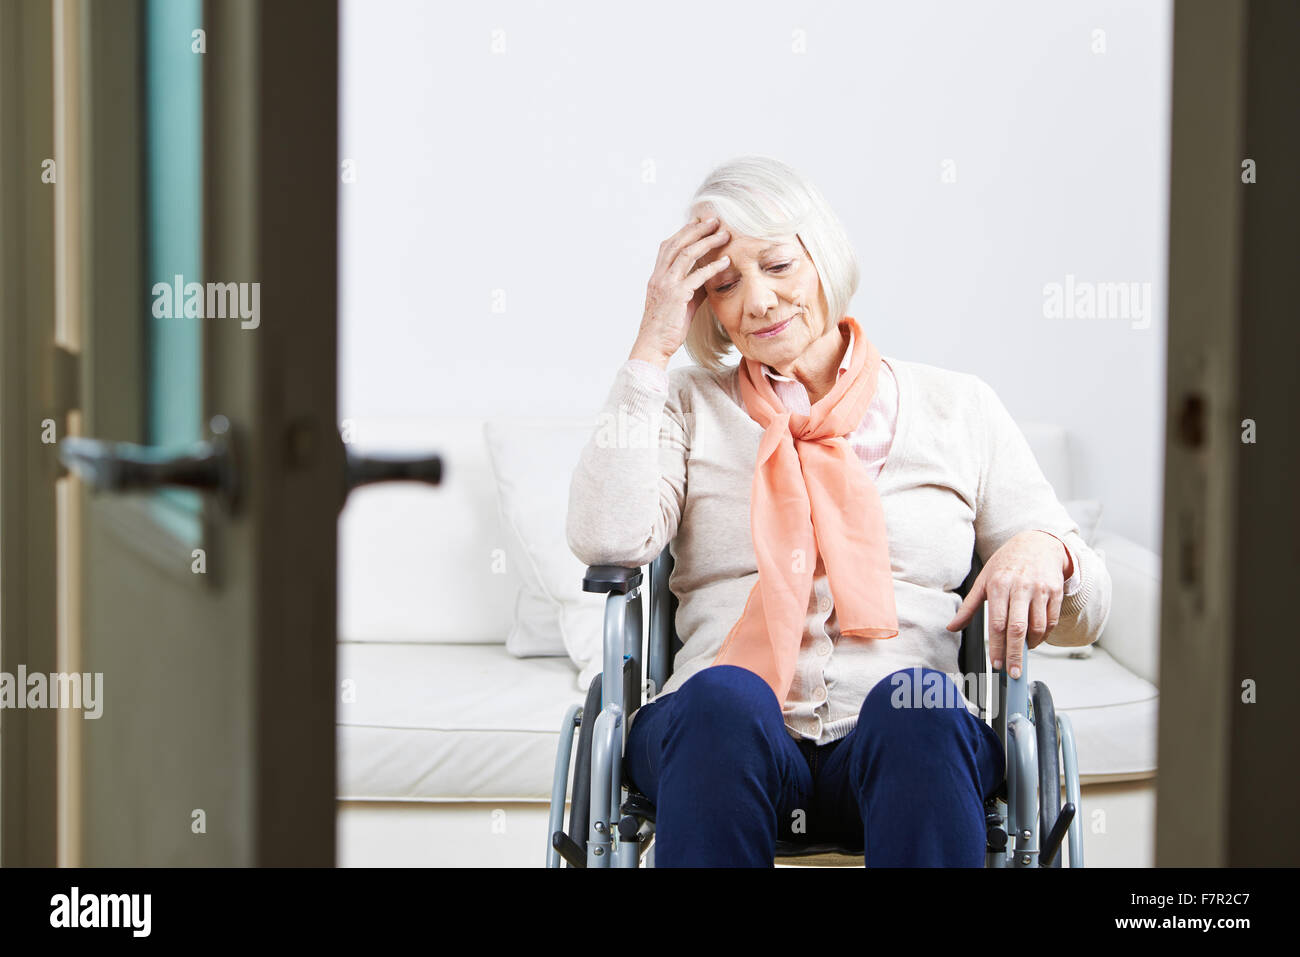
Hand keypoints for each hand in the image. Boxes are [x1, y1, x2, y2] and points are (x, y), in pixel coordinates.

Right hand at [630, 215, 731, 366]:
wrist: (653, 345)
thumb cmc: (666, 327)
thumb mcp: (679, 303)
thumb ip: (692, 287)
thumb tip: (710, 278)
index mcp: (657, 276)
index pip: (668, 245)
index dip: (684, 231)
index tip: (700, 222)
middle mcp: (659, 276)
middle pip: (677, 243)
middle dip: (697, 229)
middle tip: (715, 220)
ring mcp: (667, 285)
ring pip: (686, 254)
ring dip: (706, 242)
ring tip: (723, 234)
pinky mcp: (676, 296)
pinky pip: (696, 276)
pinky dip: (712, 267)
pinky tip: (726, 262)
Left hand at [945, 530, 1069, 677]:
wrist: (1037, 544)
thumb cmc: (1007, 563)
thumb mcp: (983, 580)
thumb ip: (969, 606)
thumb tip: (951, 627)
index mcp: (998, 586)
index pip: (997, 623)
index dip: (997, 647)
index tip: (996, 664)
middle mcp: (1020, 588)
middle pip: (1018, 628)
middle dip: (1015, 654)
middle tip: (1013, 673)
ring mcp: (1040, 590)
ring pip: (1038, 627)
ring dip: (1031, 645)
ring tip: (1022, 653)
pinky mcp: (1055, 592)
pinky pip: (1051, 621)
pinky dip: (1044, 635)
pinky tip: (1035, 639)